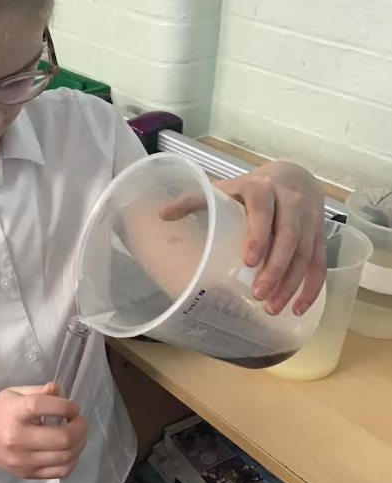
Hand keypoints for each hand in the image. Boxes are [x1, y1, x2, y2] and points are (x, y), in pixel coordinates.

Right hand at [0, 383, 87, 478]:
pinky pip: (61, 471)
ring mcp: (22, 460)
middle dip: (80, 427)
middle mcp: (17, 439)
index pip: (43, 407)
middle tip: (78, 420)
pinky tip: (70, 448)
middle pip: (62, 438)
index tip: (72, 406)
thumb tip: (59, 390)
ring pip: (66, 457)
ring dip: (80, 443)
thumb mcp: (15, 393)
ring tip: (77, 433)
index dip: (66, 405)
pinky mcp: (27, 473)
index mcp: (14, 413)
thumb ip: (39, 391)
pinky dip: (73, 459)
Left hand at [160, 162, 325, 315]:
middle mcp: (291, 201)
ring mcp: (310, 219)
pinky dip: (312, 287)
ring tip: (272, 308)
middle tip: (258, 295)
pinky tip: (297, 307)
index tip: (248, 262)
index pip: (263, 211)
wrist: (295, 174)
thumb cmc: (253, 187)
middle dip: (275, 269)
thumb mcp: (226, 187)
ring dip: (291, 283)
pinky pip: (319, 263)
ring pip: (305, 254)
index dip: (258, 235)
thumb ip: (195, 199)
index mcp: (263, 188)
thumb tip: (161, 215)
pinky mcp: (320, 235)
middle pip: (288, 237)